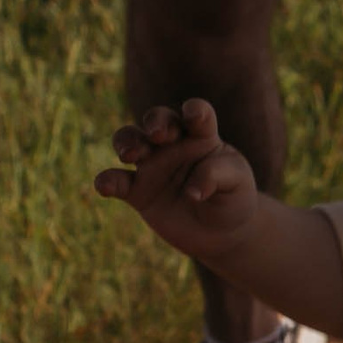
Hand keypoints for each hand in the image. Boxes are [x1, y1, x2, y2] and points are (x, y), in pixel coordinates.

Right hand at [95, 99, 259, 265]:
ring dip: (126, 142)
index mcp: (202, 136)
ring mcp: (153, 165)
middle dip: (155, 122)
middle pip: (157, 119)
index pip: (197, 113)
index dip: (194, 110)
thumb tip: (192, 191)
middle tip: (157, 135)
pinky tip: (105, 186)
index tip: (193, 116)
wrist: (221, 232)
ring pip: (130, 140)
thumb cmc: (232, 198)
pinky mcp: (138, 191)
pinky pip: (117, 181)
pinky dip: (107, 180)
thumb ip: (218, 176)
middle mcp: (173, 144)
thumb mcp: (237, 184)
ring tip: (130, 155)